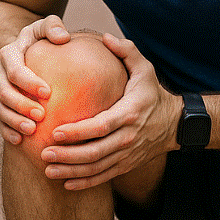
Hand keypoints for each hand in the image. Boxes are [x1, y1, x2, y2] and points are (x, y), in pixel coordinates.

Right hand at [0, 15, 70, 144]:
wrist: (24, 51)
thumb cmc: (41, 38)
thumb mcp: (45, 27)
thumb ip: (53, 26)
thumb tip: (63, 37)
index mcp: (9, 54)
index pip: (16, 70)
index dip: (29, 82)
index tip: (49, 92)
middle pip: (5, 93)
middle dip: (22, 105)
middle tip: (42, 115)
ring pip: (0, 109)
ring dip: (14, 121)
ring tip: (32, 130)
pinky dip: (7, 131)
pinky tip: (20, 141)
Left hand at [40, 33, 181, 189]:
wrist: (174, 123)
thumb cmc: (152, 92)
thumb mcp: (145, 68)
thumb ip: (126, 51)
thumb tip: (106, 37)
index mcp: (130, 113)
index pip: (101, 126)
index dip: (78, 132)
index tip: (55, 131)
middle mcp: (129, 137)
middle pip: (95, 152)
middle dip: (68, 156)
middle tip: (44, 153)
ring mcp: (128, 154)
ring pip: (97, 168)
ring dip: (71, 171)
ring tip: (48, 169)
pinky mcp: (126, 164)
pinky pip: (104, 176)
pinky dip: (85, 182)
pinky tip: (66, 182)